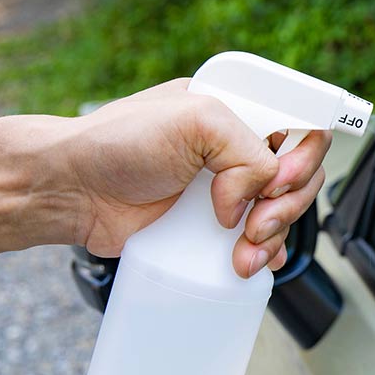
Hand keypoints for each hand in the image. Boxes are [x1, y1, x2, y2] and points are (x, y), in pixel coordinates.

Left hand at [69, 78, 331, 277]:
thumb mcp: (195, 120)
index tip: (279, 179)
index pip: (302, 129)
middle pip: (302, 177)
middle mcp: (238, 151)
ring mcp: (229, 192)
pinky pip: (260, 243)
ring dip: (274, 236)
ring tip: (244, 249)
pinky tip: (250, 261)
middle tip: (254, 221)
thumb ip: (246, 151)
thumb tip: (254, 197)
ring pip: (285, 214)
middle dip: (288, 204)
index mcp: (239, 113)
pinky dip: (265, 254)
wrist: (70, 190)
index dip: (304, 157)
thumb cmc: (116, 142)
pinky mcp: (213, 229)